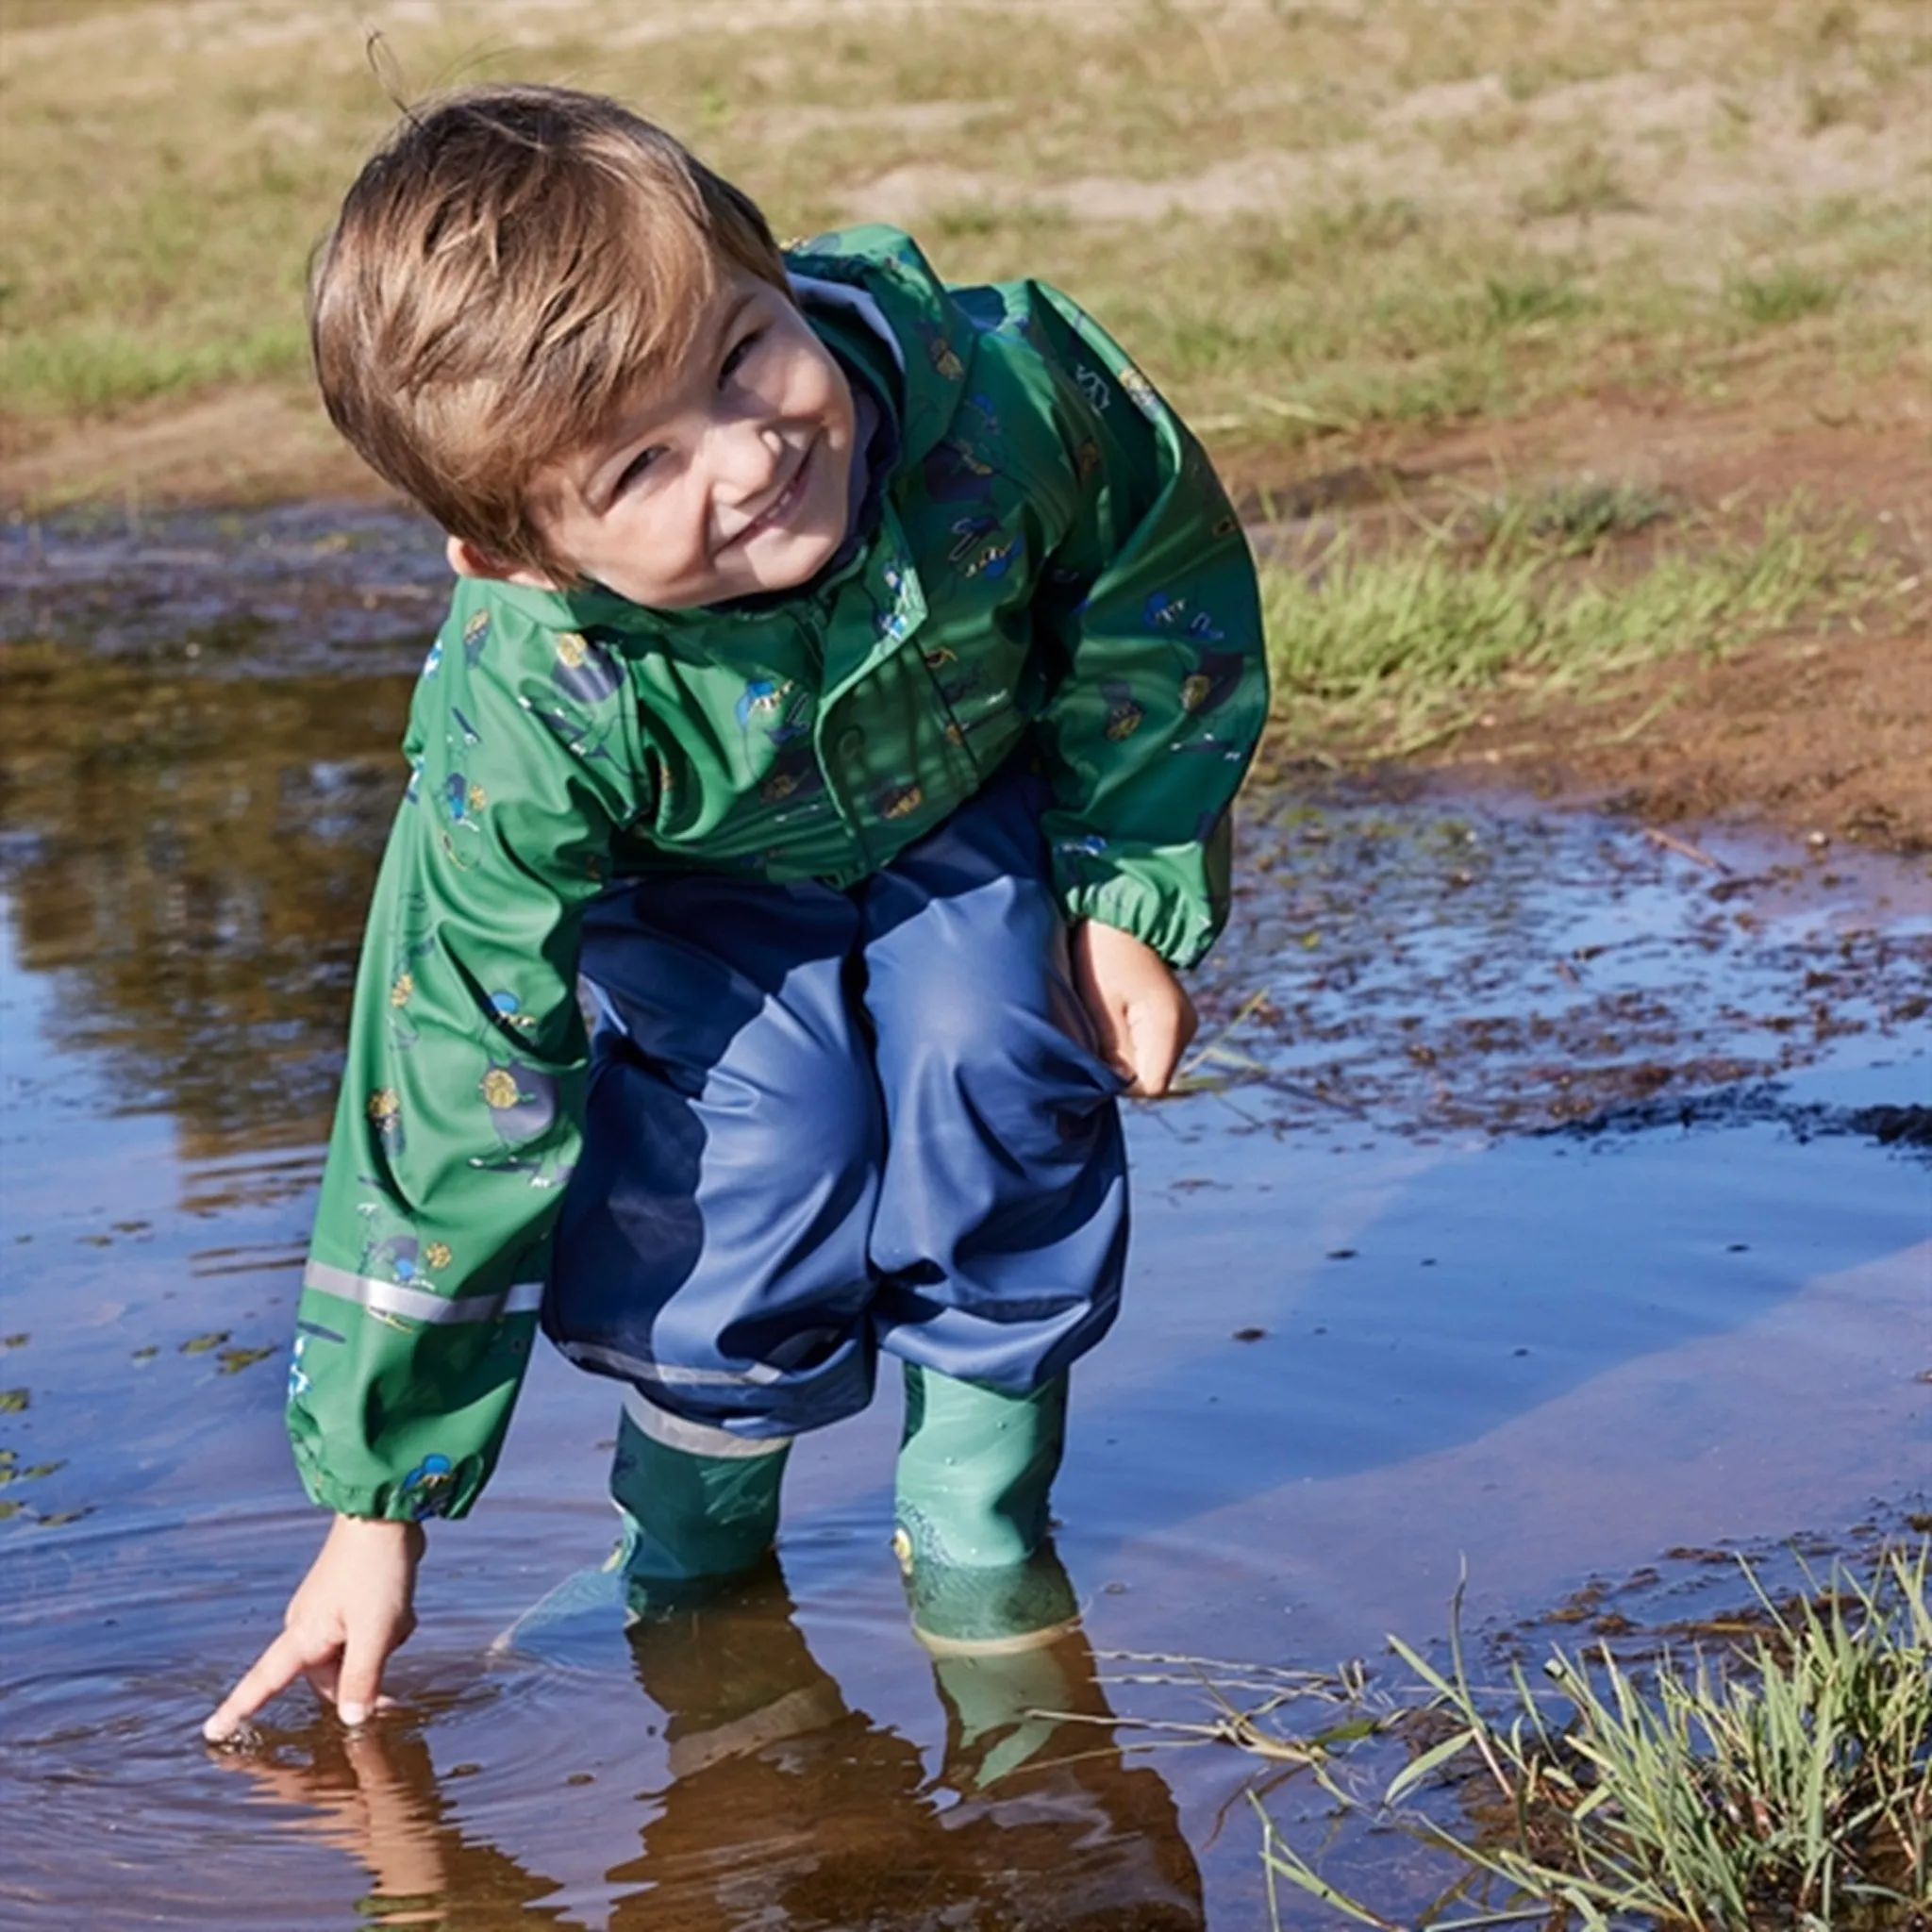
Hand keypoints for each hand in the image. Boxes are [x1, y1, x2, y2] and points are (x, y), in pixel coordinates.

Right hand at [203, 1513, 424, 1742]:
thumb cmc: (375, 1570)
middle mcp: (308, 1625)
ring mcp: (328, 1611)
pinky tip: (402, 1607)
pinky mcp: (350, 1599)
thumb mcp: (375, 1631)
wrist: (387, 1514)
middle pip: (329, 1678)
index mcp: (302, 1635)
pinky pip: (369, 1632)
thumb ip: (363, 1678)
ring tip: (397, 1617)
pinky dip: (388, 1627)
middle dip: (362, 1679)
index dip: (239, 1709)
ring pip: (356, 1653)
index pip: (264, 1682)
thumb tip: (350, 1721)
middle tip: (393, 1697)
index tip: (212, 1733)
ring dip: (382, 1645)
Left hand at [1070, 920, 1196, 1097]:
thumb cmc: (1103, 952)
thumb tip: (1113, 1087)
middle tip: (1093, 1031)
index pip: (1149, 1087)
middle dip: (1118, 1066)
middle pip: (1150, 1076)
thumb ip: (1108, 1052)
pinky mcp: (1175, 1018)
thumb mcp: (1096, 1003)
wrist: (1124, 911)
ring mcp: (1184, 1023)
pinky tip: (1114, 1013)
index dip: (1117, 1082)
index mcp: (1169, 1026)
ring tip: (1103, 1015)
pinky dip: (1130, 1041)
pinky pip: (1150, 1047)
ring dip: (1123, 1053)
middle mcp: (1185, 1029)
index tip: (1093, 1054)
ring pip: (1149, 1063)